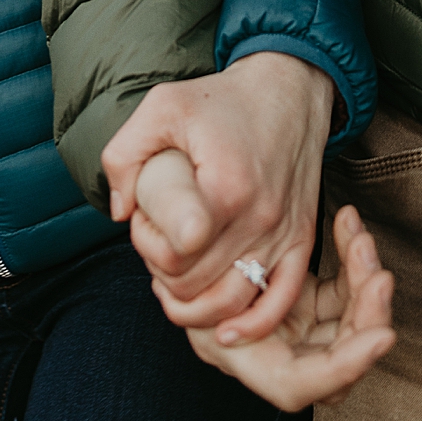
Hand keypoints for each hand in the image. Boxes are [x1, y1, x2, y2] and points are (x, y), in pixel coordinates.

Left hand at [105, 53, 333, 342]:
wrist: (289, 88)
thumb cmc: (222, 99)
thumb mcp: (162, 106)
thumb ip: (124, 154)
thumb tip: (119, 210)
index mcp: (226, 187)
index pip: (176, 257)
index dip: (148, 245)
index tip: (143, 217)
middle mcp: (260, 218)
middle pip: (198, 285)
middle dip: (165, 272)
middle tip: (159, 239)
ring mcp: (284, 232)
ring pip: (232, 303)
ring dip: (196, 303)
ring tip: (177, 275)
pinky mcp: (302, 239)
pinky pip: (281, 300)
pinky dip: (252, 325)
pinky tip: (226, 332)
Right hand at [182, 204, 395, 410]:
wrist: (181, 220)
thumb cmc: (170, 238)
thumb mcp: (179, 263)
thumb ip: (202, 286)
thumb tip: (224, 306)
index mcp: (238, 355)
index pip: (296, 384)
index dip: (342, 367)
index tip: (383, 336)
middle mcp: (271, 352)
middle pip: (335, 355)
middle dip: (365, 314)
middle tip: (379, 276)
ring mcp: (294, 330)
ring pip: (347, 321)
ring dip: (363, 279)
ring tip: (358, 235)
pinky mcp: (307, 304)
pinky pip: (342, 290)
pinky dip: (352, 260)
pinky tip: (348, 223)